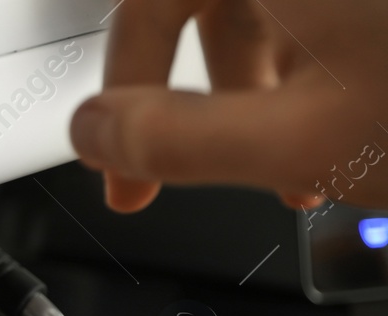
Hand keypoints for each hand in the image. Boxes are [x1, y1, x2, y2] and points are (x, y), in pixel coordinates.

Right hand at [69, 0, 387, 211]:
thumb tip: (94, 132)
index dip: (119, 80)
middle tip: (179, 160)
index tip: (119, 150)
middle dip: (187, 92)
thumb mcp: (298, 139)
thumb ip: (176, 137)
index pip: (146, 4)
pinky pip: (314, 21)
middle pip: (199, 6)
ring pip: (263, 15)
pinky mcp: (368, 11)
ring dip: (248, 90)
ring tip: (273, 159)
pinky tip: (325, 124)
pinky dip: (300, 71)